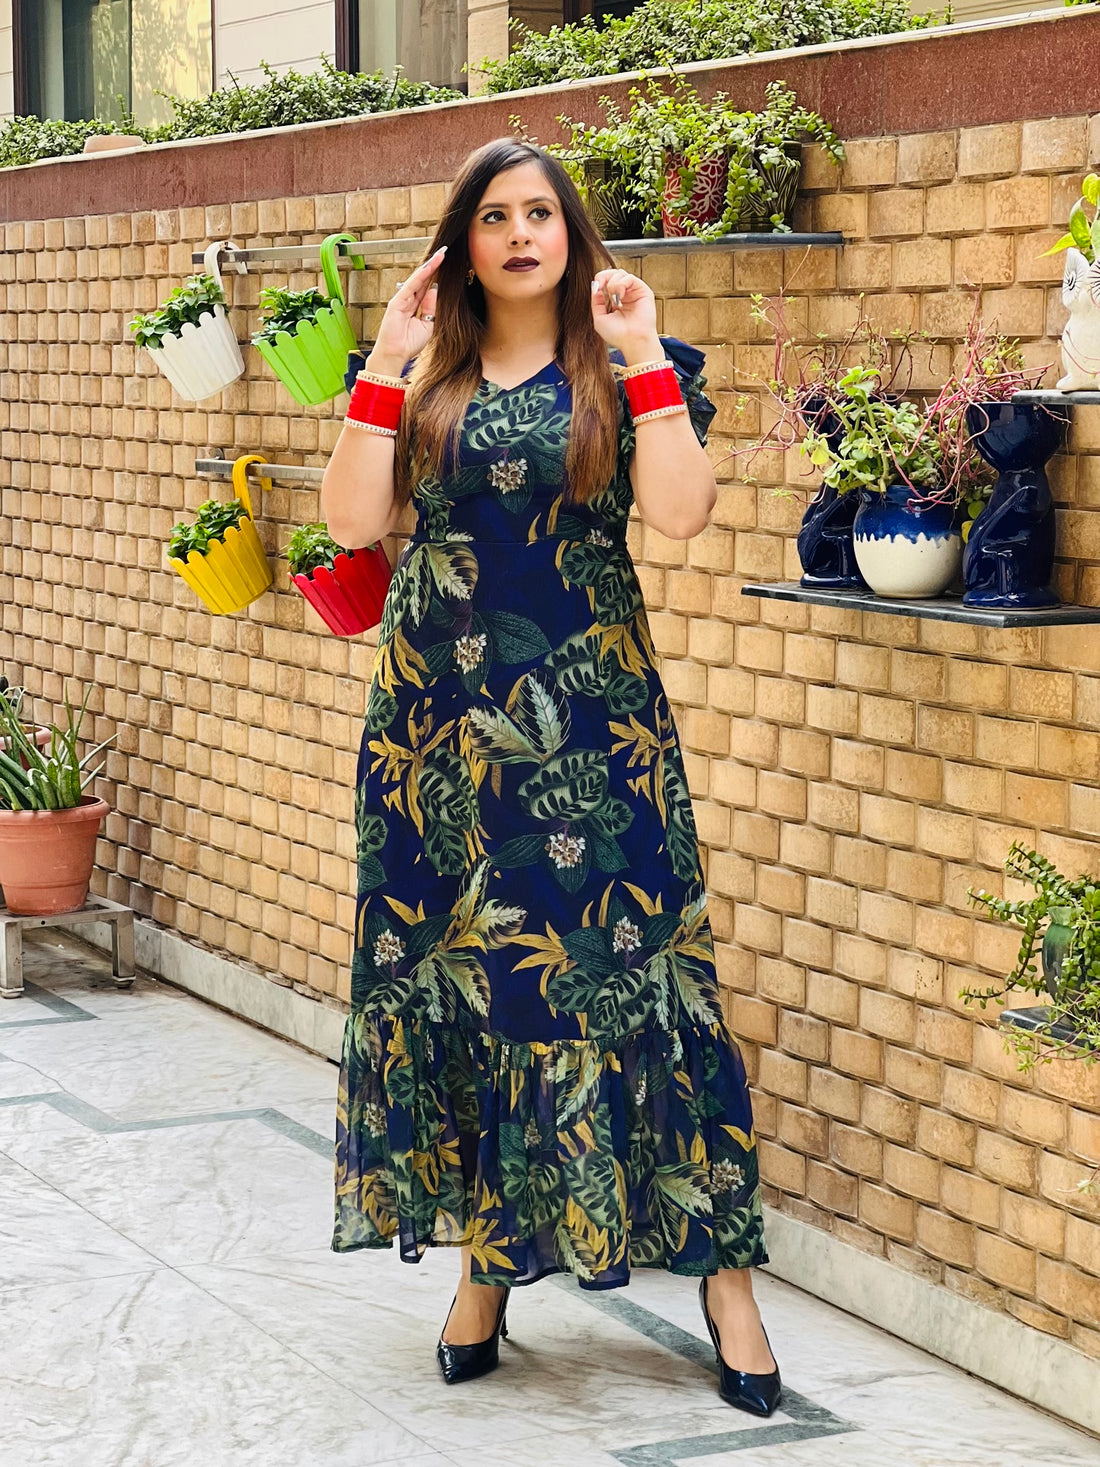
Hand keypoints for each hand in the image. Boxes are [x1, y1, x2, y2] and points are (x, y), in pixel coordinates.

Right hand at [369, 245, 445, 371]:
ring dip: (429, 266)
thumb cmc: (409, 344)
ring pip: (418, 279)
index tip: (446, 264)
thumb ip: (431, 308)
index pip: (427, 286)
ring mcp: (402, 300)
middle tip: (445, 252)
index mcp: (416, 306)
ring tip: (440, 255)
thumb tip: (435, 289)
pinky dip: (421, 276)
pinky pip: (412, 286)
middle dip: (434, 266)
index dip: (436, 275)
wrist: (396, 355)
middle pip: (423, 279)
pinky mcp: (397, 302)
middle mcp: (408, 300)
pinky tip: (430, 267)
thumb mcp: (428, 325)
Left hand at [590, 267, 658, 354]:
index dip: (600, 279)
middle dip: (605, 277)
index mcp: (616, 300)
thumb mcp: (599, 318)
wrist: (632, 341)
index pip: (607, 281)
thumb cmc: (618, 335)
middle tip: (602, 286)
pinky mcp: (643, 291)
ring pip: (621, 273)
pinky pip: (630, 277)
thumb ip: (596, 302)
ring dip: (613, 284)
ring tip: (615, 299)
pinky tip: (621, 297)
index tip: (597, 287)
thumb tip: (596, 287)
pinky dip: (622, 284)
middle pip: (614, 273)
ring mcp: (634, 292)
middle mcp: (626, 295)